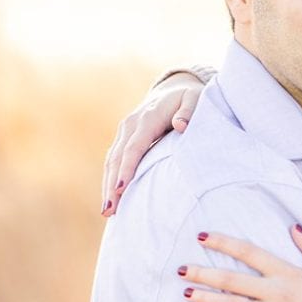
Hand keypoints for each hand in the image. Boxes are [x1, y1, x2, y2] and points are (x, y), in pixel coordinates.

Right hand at [102, 72, 205, 216]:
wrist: (174, 89)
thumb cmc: (189, 98)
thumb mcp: (195, 100)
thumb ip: (189, 112)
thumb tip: (181, 125)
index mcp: (147, 119)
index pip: (134, 147)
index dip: (127, 168)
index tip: (121, 189)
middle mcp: (130, 125)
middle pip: (117, 158)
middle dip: (111, 185)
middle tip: (110, 210)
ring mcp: (124, 131)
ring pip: (111, 161)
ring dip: (107, 186)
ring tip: (107, 211)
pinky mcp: (123, 137)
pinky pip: (114, 159)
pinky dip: (110, 178)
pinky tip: (111, 197)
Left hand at [182, 226, 301, 301]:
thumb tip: (294, 228)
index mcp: (290, 274)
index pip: (250, 253)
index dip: (224, 243)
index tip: (202, 238)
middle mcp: (278, 293)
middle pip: (233, 279)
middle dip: (204, 273)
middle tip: (181, 270)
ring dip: (207, 299)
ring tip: (186, 294)